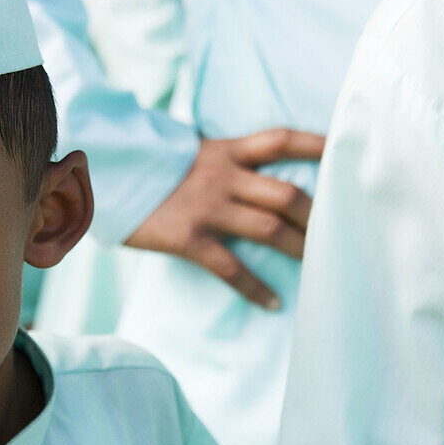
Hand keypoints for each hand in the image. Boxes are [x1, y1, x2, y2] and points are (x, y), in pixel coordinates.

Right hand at [125, 129, 324, 309]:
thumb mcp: (188, 155)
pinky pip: (231, 267)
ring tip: (321, 268)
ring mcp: (207, 207)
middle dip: (317, 214)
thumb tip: (252, 177)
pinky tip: (274, 303)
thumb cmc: (147, 172)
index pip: (280, 140)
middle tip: (340, 233)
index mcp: (225, 152)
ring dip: (300, 248)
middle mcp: (223, 176)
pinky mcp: (189, 237)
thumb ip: (221, 163)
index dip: (315, 145)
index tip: (343, 153)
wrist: (101, 178)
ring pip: (269, 228)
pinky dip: (256, 288)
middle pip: (286, 193)